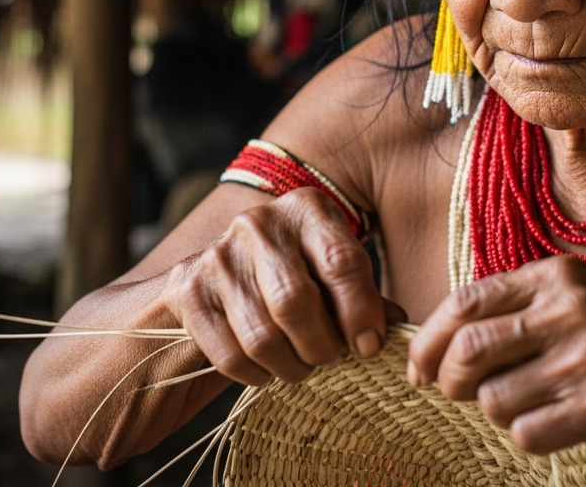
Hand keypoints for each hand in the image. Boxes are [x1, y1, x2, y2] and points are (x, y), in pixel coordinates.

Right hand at [161, 188, 404, 385]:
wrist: (211, 280)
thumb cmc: (290, 277)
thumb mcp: (329, 273)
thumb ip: (364, 295)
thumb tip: (397, 325)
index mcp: (305, 209)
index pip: (340, 262)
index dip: (360, 312)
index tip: (369, 346)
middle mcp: (258, 224)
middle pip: (296, 302)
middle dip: (322, 345)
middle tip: (332, 359)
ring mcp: (218, 257)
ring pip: (262, 335)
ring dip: (292, 366)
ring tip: (303, 366)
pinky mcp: (188, 293)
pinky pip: (231, 355)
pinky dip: (256, 375)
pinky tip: (268, 369)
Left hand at [406, 256, 585, 464]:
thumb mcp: (581, 299)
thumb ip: (520, 306)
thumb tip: (440, 338)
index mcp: (558, 276)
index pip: (465, 304)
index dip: (429, 341)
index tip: (418, 368)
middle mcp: (571, 311)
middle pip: (467, 352)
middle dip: (447, 382)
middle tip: (454, 395)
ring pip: (492, 401)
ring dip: (497, 414)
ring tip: (527, 406)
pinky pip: (525, 434)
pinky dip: (528, 436)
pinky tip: (556, 424)